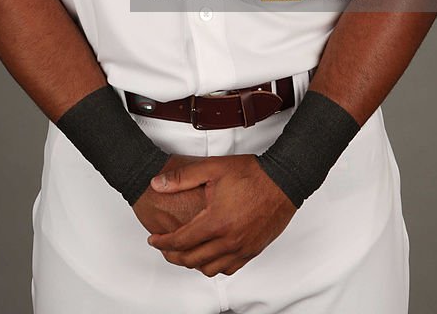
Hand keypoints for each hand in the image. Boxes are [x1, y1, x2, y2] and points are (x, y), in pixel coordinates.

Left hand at [146, 154, 296, 276]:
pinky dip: (214, 266)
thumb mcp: (213, 168)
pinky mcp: (252, 251)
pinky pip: (228, 268)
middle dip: (173, 255)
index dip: (162, 242)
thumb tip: (157, 183)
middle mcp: (228, 241)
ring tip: (184, 251)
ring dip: (192, 263)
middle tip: (164, 247)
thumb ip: (182, 177)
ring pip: (209, 269)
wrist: (283, 181)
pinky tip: (209, 255)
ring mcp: (242, 249)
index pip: (181, 241)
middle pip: (192, 259)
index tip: (153, 239)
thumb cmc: (252, 174)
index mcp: (216, 222)